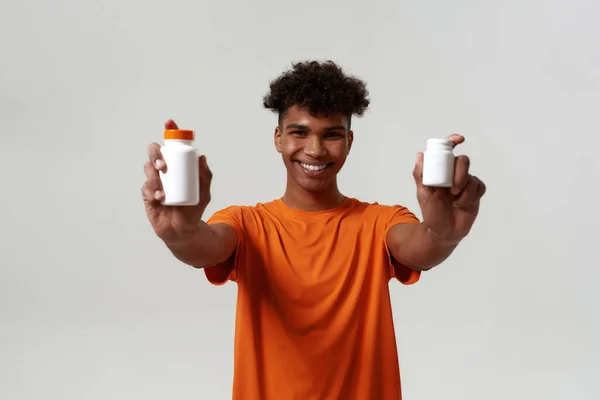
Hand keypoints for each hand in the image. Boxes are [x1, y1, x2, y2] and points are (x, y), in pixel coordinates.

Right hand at [142, 119, 212, 243]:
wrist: (183, 230)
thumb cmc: (193, 209)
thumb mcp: (204, 192)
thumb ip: (205, 176)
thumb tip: (202, 157)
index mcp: (178, 165)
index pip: (172, 144)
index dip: (169, 131)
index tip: (169, 123)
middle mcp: (164, 169)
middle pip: (153, 152)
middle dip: (155, 154)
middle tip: (163, 165)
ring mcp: (154, 180)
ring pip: (148, 169)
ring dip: (154, 178)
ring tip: (163, 192)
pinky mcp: (147, 194)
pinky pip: (146, 187)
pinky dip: (152, 191)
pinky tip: (160, 198)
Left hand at [413, 134, 485, 240]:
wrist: (443, 231)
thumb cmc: (431, 212)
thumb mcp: (423, 194)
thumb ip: (420, 175)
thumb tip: (420, 155)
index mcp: (440, 171)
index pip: (447, 151)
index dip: (453, 141)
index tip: (459, 140)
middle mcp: (454, 174)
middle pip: (463, 161)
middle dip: (460, 174)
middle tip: (453, 189)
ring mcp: (466, 183)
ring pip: (471, 177)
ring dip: (464, 191)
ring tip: (455, 202)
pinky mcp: (475, 192)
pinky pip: (479, 187)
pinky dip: (471, 196)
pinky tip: (462, 204)